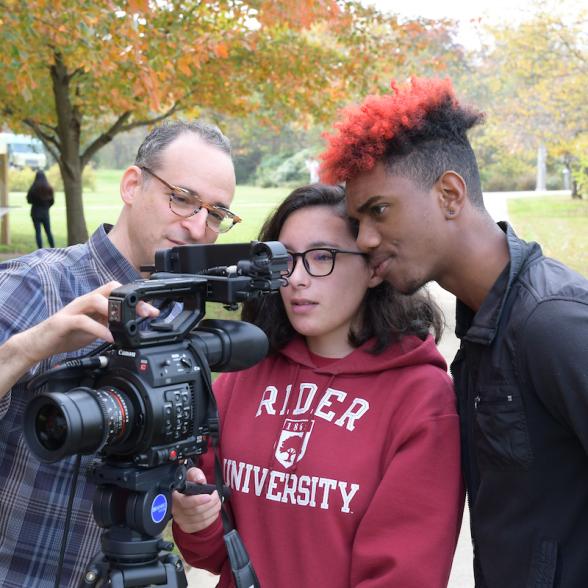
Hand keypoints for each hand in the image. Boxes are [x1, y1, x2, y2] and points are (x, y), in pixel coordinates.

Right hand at [16, 280, 158, 364]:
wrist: (38, 344)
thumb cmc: (67, 334)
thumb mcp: (95, 328)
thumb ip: (110, 323)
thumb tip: (131, 325)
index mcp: (94, 302)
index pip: (117, 291)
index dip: (136, 298)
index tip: (152, 311)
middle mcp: (84, 301)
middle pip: (109, 289)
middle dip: (130, 300)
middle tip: (146, 313)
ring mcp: (72, 309)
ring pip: (95, 299)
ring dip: (114, 310)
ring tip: (128, 323)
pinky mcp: (63, 321)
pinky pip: (82, 321)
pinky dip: (99, 329)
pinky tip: (109, 337)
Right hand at [172, 467, 221, 533]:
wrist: (186, 493)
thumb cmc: (188, 482)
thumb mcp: (191, 474)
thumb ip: (196, 474)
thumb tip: (201, 480)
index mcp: (174, 496)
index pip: (184, 502)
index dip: (198, 500)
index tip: (209, 496)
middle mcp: (175, 510)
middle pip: (196, 511)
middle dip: (211, 503)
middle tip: (216, 496)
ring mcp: (180, 520)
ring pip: (200, 519)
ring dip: (213, 510)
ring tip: (218, 502)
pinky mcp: (186, 527)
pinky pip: (201, 526)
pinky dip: (211, 519)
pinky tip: (214, 511)